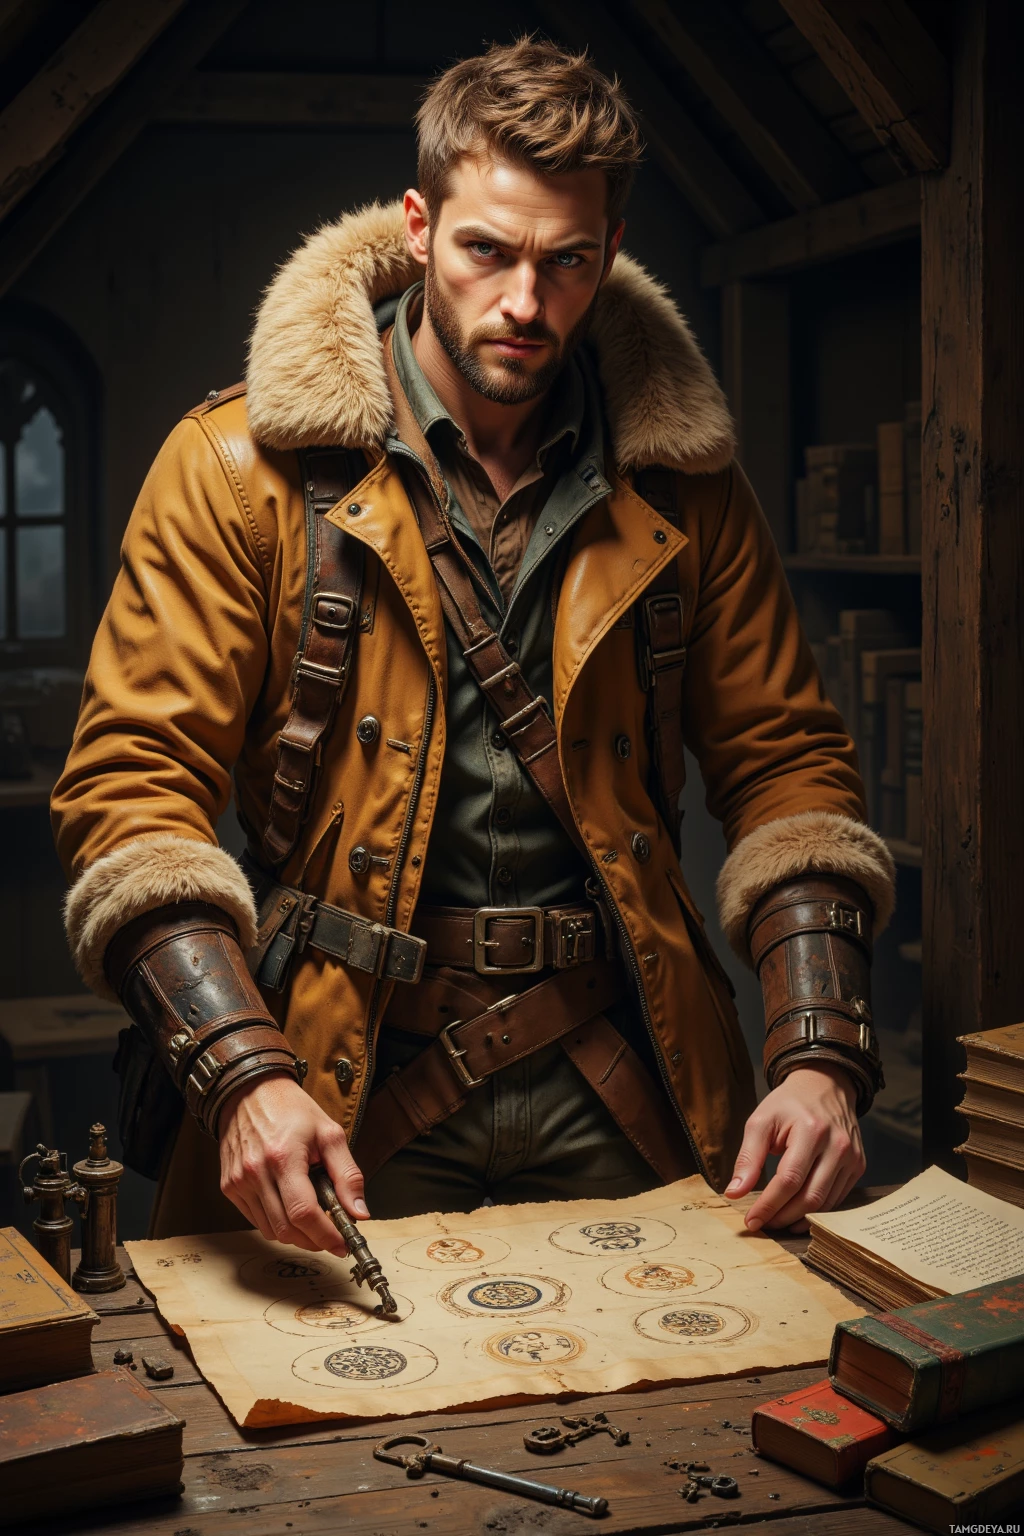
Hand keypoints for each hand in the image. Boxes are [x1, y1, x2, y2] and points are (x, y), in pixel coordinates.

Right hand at [218, 1072, 367, 1253]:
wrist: (250, 1092)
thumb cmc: (291, 1109)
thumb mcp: (329, 1134)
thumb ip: (348, 1175)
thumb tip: (359, 1211)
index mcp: (284, 1157)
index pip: (304, 1212)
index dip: (326, 1236)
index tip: (342, 1244)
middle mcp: (256, 1172)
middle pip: (286, 1229)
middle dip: (314, 1240)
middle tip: (332, 1235)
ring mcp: (238, 1182)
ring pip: (271, 1230)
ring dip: (296, 1234)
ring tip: (313, 1217)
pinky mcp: (229, 1186)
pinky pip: (256, 1220)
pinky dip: (277, 1223)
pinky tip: (289, 1207)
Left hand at [724, 1064, 865, 1232]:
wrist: (824, 1085)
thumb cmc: (788, 1104)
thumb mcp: (761, 1121)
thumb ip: (748, 1157)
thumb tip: (734, 1193)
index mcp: (811, 1131)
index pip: (788, 1180)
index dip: (768, 1205)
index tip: (750, 1221)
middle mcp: (837, 1146)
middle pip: (810, 1196)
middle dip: (782, 1216)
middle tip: (762, 1224)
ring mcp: (852, 1157)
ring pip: (825, 1202)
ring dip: (799, 1218)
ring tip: (776, 1220)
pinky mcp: (858, 1165)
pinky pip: (837, 1197)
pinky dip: (816, 1210)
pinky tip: (798, 1213)